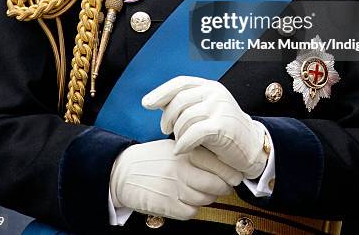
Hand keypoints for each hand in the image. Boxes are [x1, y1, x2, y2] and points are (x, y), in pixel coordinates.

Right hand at [110, 139, 241, 220]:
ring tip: (202, 192)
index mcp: (184, 151)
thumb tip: (223, 160)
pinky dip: (193, 208)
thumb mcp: (173, 147)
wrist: (122, 172)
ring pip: (206, 199)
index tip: (236, 175)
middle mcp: (181, 168)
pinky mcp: (167, 205)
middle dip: (223, 187)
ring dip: (208, 198)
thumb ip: (195, 152)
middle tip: (224, 186)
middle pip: (216, 184)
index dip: (230, 172)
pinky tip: (186, 200)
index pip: (218, 163)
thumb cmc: (151, 159)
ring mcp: (174, 187)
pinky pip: (191, 212)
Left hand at [142, 76, 267, 178]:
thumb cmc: (222, 132)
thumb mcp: (204, 112)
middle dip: (167, 116)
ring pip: (185, 117)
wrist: (252, 148)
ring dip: (177, 133)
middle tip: (164, 130)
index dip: (161, 92)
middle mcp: (215, 92)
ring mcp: (220, 107)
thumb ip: (185, 105)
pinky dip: (183, 142)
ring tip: (178, 141)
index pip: (180, 82)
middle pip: (179, 100)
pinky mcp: (223, 125)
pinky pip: (194, 132)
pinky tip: (180, 150)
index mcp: (209, 86)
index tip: (146, 103)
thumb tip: (155, 101)